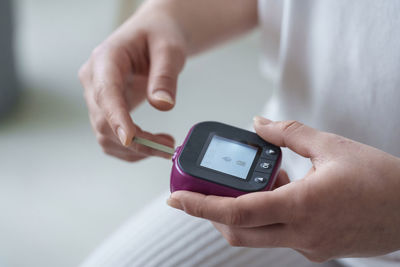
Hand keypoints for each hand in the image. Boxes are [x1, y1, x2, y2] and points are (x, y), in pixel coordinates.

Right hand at [78, 2, 186, 160]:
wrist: (153, 35)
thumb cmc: (158, 35)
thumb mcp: (169, 49)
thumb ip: (165, 75)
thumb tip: (162, 105)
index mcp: (105, 59)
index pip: (106, 93)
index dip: (116, 119)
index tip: (130, 139)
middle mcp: (94, 79)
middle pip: (104, 121)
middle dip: (136, 141)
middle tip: (168, 147)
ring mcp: (97, 96)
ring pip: (105, 136)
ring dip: (134, 149)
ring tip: (165, 146)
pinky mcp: (106, 109)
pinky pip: (111, 137)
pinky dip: (131, 149)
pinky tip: (151, 145)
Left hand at [167, 117, 399, 261]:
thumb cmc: (380, 179)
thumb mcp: (331, 146)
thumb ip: (288, 133)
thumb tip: (258, 123)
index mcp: (301, 207)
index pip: (235, 213)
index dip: (200, 206)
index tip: (176, 199)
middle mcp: (300, 234)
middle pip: (237, 231)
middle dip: (212, 212)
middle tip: (202, 190)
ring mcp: (308, 246)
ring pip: (256, 236)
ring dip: (240, 213)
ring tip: (250, 183)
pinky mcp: (315, 249)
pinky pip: (277, 236)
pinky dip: (265, 217)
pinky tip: (278, 193)